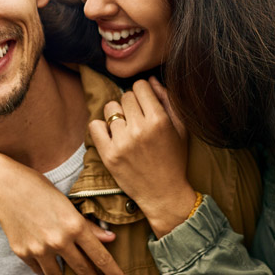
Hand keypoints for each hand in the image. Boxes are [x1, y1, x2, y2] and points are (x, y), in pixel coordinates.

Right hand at [0, 149, 127, 274]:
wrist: (4, 187)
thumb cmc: (39, 188)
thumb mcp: (68, 203)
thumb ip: (88, 225)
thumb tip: (110, 238)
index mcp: (74, 225)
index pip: (100, 256)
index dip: (113, 273)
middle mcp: (59, 241)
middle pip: (82, 270)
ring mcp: (39, 249)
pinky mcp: (23, 253)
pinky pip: (39, 269)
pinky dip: (45, 270)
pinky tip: (48, 269)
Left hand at [89, 78, 195, 237]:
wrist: (163, 194)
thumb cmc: (174, 159)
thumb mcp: (180, 128)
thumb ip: (167, 100)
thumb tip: (150, 80)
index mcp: (159, 120)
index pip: (140, 86)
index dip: (142, 93)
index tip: (144, 103)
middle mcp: (139, 129)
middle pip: (125, 96)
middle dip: (131, 105)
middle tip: (137, 119)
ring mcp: (122, 142)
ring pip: (110, 108)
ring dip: (116, 115)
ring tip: (125, 128)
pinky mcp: (108, 155)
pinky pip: (95, 126)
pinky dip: (101, 128)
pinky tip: (112, 136)